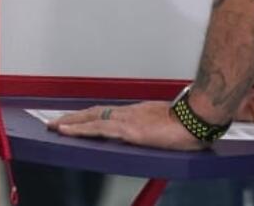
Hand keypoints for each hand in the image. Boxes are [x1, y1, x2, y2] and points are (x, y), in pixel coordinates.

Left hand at [49, 101, 204, 150]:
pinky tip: (65, 131)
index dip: (91, 117)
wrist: (199, 117)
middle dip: (74, 118)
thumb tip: (164, 141)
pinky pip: (96, 128)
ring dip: (70, 122)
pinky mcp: (127, 130)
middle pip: (95, 112)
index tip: (79, 119)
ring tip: (54, 126)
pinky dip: (78, 129)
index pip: (109, 113)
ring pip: (91, 118)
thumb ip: (162, 134)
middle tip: (57, 121)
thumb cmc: (192, 123)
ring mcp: (128, 120)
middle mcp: (130, 112)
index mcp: (140, 113)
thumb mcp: (172, 129)